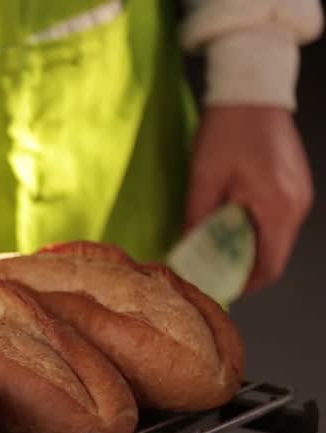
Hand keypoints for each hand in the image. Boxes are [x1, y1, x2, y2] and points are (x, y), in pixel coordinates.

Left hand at [187, 105, 312, 293]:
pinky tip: (226, 226)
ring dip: (246, 249)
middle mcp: (297, 205)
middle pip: (274, 256)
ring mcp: (299, 195)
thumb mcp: (203, 178)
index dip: (243, 285)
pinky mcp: (293, 185)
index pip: (268, 266)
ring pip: (274, 239)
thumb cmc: (229, 128)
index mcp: (279, 207)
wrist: (251, 90)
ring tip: (212, 250)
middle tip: (208, 272)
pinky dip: (253, 230)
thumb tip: (186, 251)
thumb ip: (197, 220)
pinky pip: (275, 220)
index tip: (216, 289)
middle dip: (241, 269)